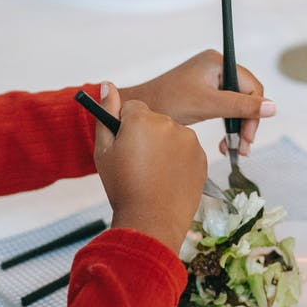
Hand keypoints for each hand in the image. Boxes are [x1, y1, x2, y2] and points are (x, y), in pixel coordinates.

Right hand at [93, 83, 204, 250]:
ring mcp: (189, 140)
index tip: (126, 146)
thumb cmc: (123, 187)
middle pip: (155, 120)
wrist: (152, 221)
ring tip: (154, 174)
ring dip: (164, 147)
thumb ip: (106, 114)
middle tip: (139, 163)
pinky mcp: (202, 157)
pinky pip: (187, 150)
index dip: (127, 127)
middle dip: (147, 135)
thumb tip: (108, 85)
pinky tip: (168, 179)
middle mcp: (169, 123)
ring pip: (173, 134)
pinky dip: (179, 161)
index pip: (133, 108)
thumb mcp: (104, 151)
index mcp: (141, 119)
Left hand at [121, 50, 275, 156]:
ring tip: (235, 149)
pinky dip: (227, 125)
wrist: (141, 110)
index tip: (248, 136)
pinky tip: (225, 143)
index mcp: (218, 62)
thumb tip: (273, 108)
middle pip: (246, 96)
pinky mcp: (204, 93)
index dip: (255, 112)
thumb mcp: (208, 105)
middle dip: (246, 123)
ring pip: (237, 105)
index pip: (251, 86)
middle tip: (243, 147)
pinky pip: (225, 109)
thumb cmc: (168, 103)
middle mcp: (216, 66)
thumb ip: (241, 106)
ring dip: (238, 128)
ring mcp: (210, 79)